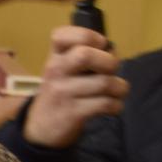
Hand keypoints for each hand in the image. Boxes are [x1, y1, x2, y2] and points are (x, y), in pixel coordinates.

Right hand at [23, 26, 126, 147]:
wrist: (42, 126)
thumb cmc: (61, 90)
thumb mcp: (64, 68)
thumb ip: (85, 56)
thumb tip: (114, 52)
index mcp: (54, 56)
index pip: (63, 35)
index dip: (90, 36)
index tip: (99, 47)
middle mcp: (56, 70)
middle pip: (86, 55)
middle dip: (110, 62)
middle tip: (111, 71)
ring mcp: (63, 92)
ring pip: (104, 82)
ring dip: (120, 87)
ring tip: (116, 91)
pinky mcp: (73, 113)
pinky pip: (106, 104)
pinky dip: (117, 105)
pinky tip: (111, 106)